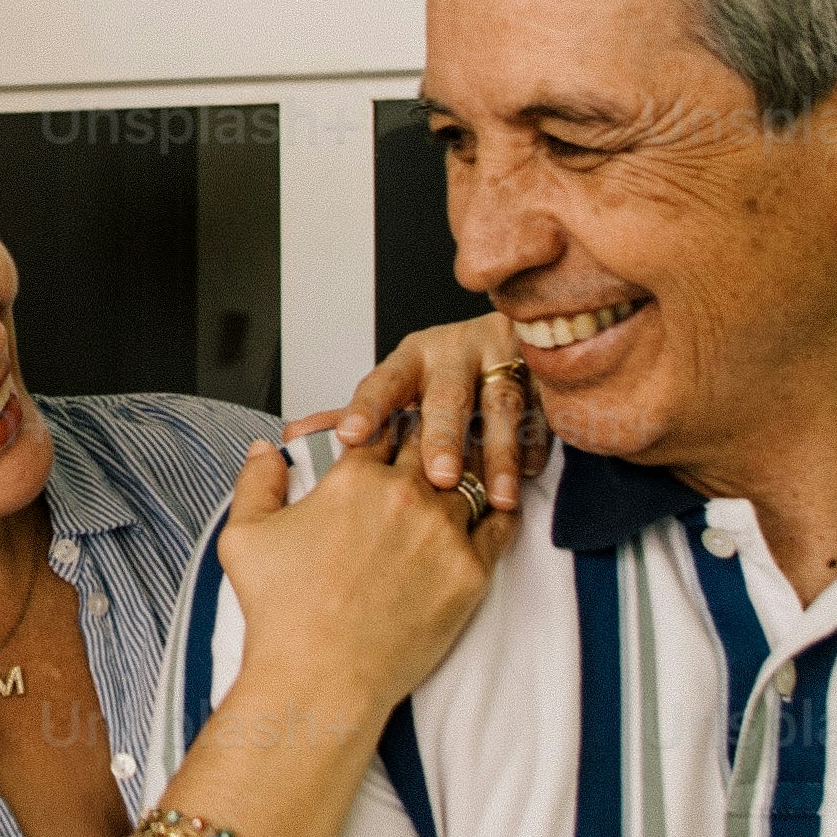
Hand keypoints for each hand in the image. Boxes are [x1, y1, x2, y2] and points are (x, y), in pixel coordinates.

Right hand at [202, 421, 504, 757]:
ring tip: (471, 473)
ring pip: (472, 479)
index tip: (392, 434)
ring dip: (468, 473)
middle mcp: (405, 495)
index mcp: (355, 478)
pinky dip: (501, 510)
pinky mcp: (472, 572)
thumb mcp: (244, 537)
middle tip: (438, 443)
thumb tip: (266, 450)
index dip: (387, 427)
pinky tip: (498, 509)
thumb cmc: (283, 616)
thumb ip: (257, 481)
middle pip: (432, 445)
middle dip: (431, 442)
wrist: (321, 681)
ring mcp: (444, 532)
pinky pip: (502, 524)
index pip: (384, 426)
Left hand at [312, 315, 533, 519]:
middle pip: (448, 395)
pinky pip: (542, 411)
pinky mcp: (542, 377)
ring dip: (500, 453)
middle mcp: (456, 355)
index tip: (350, 436)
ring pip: (501, 406)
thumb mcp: (398, 389)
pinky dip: (537, 443)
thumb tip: (295, 438)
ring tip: (497, 496)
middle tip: (439, 475)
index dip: (368, 407)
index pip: (384, 381)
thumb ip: (355, 416)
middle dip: (445, 436)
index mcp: (413, 358)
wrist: (510, 341)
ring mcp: (502, 362)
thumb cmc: (442, 379)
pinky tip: (532, 475)